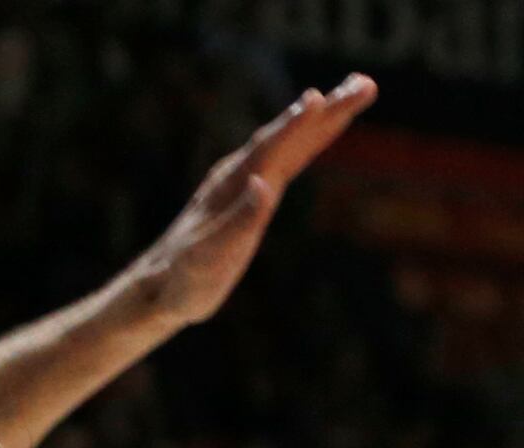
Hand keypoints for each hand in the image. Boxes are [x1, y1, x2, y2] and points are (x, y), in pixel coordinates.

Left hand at [130, 74, 377, 326]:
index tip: (323, 99)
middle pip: (289, 136)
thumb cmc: (185, 280)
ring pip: (288, 143)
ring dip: (319, 119)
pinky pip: (283, 159)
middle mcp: (239, 175)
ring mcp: (242, 183)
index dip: (299, 125)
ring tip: (349, 95)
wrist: (157, 288)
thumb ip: (240, 220)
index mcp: (235, 188)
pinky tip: (310, 132)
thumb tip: (264, 184)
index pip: (274, 149)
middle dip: (328, 111)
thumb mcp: (210, 257)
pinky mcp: (245, 196)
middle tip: (365, 84)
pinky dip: (303, 140)